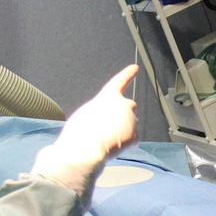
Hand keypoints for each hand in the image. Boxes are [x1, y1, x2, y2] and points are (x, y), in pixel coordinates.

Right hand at [32, 66, 138, 188]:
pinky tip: (113, 146)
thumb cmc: (79, 131)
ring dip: (121, 131)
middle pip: (128, 108)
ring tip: (104, 139)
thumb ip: (102, 110)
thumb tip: (111, 122)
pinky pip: (132, 140)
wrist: (84, 148)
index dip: (128, 74)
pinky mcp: (135, 136)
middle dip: (123, 116)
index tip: (136, 67)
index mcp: (108, 96)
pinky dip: (125, 144)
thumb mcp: (87, 112)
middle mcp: (124, 104)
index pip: (120, 81)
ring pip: (130, 125)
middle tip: (108, 128)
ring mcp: (132, 120)